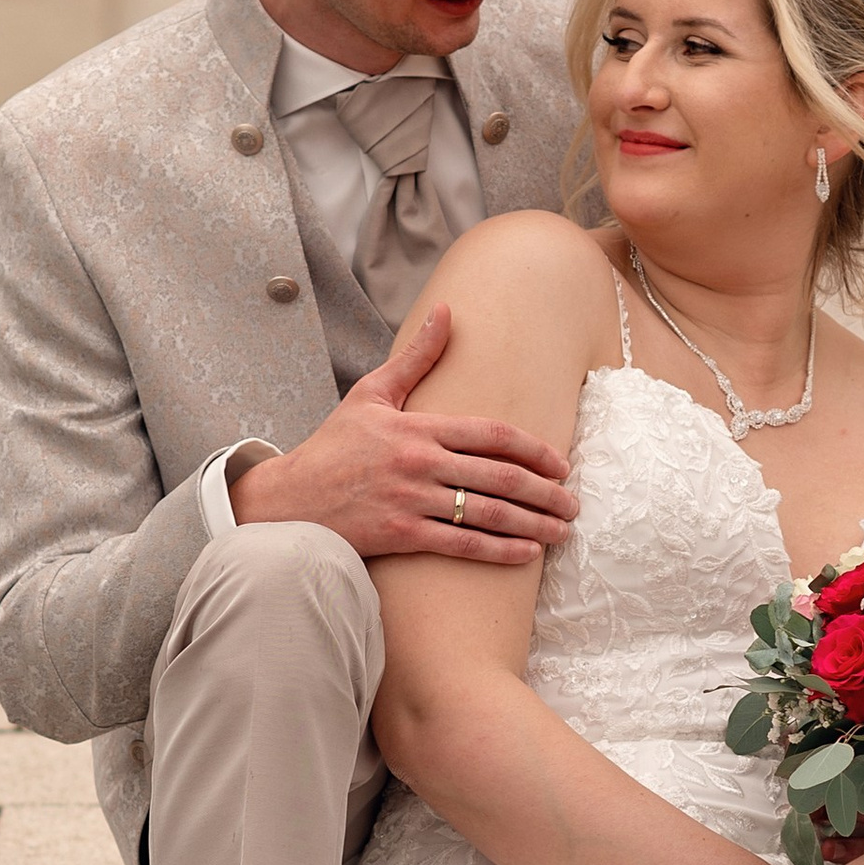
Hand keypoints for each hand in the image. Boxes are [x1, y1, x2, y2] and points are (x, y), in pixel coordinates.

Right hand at [228, 301, 578, 566]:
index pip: (492, 434)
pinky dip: (499, 550)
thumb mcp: (372, 394)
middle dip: (546, 493)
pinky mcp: (400, 535)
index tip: (562, 464)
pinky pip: (461, 545)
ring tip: (563, 530)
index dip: (534, 449)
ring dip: (534, 524)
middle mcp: (419, 463)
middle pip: (500, 477)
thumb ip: (416, 357)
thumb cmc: (334, 447)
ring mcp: (410, 500)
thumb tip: (446, 311)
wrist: (288, 501)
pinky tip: (526, 553)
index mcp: (418, 426)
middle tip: (575, 503)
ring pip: (488, 513)